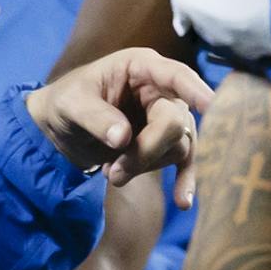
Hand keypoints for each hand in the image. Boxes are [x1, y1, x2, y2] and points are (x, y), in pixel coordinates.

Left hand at [26, 50, 212, 206]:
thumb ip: (95, 117)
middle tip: (113, 173)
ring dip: (145, 165)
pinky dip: (184, 179)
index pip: (175, 76)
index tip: (210, 105)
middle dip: (146, 150)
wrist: (60, 128)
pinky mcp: (164, 144)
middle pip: (174, 122)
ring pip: (177, 146)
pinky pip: (184, 160)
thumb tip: (122, 138)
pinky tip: (182, 201)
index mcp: (140, 68)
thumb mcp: (70, 105)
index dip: (194, 89)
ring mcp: (165, 117)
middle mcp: (160, 90)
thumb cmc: (65, 103)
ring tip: (112, 174)